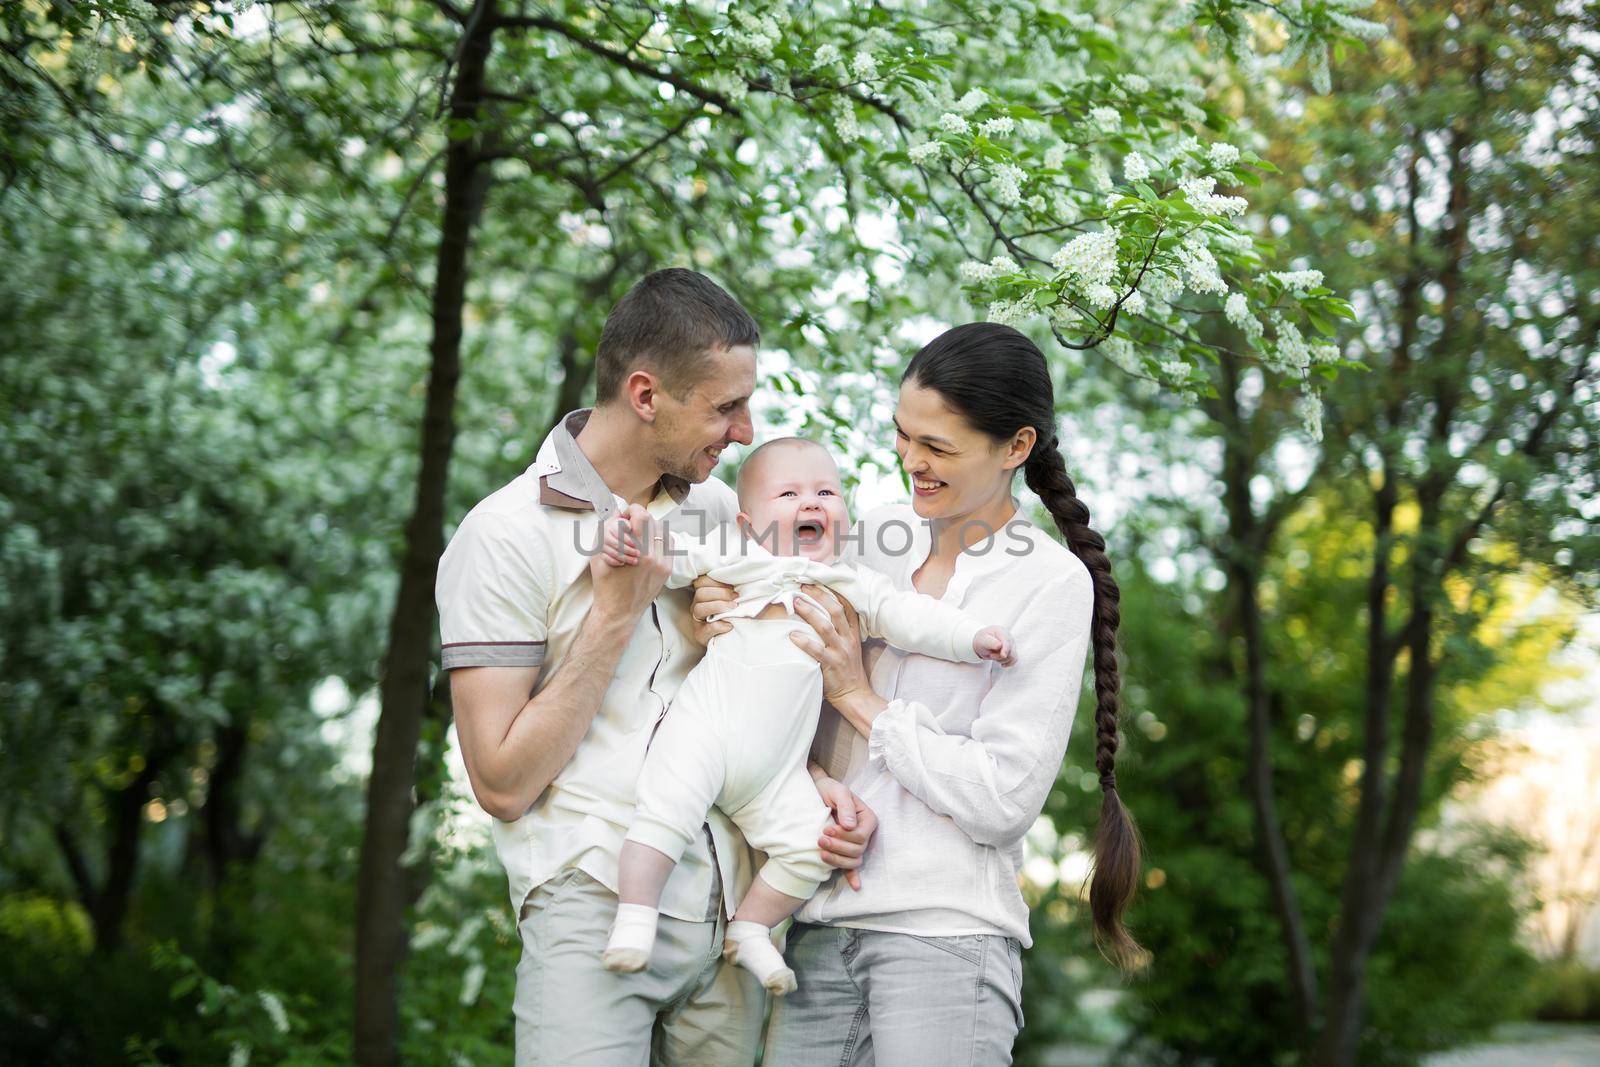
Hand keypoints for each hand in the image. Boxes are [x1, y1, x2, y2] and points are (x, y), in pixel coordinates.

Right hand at [589, 504, 670, 622]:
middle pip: (654, 521)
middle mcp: (654, 557)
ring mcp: (664, 564)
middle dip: (640, 518)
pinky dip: (658, 538)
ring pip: (663, 531)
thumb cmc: (605, 585)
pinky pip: (668, 544)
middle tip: (630, 524)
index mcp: (637, 552)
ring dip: (651, 527)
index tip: (626, 514)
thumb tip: (618, 512)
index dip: (633, 510)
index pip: (642, 516)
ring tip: (638, 534)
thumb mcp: (598, 555)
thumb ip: (607, 530)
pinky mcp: (667, 569)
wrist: (619, 611)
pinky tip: (647, 543)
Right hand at [689, 576, 735, 646]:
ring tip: (733, 609)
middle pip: (700, 593)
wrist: (739, 637)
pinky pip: (706, 628)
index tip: (732, 586)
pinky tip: (730, 626)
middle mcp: (698, 605)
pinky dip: (719, 626)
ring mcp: (698, 620)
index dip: (716, 581)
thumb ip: (739, 590)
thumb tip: (755, 584)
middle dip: (720, 593)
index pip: (702, 581)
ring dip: (718, 606)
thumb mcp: (739, 600)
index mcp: (705, 594)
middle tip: (736, 597)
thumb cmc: (739, 615)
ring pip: (699, 609)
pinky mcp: (700, 634)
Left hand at [788, 585, 868, 705]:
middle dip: (819, 596)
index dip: (833, 592)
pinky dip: (804, 641)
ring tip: (796, 603)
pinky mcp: (832, 664)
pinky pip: (817, 650)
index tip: (819, 581)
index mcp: (852, 633)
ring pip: (826, 627)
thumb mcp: (849, 647)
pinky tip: (792, 635)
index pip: (846, 607)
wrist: (855, 694)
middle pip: (836, 611)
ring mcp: (840, 651)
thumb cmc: (847, 670)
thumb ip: (840, 631)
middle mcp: (847, 639)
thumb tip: (820, 615)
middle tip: (803, 586)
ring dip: (810, 613)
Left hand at [812, 775, 876, 890]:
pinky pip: (852, 867)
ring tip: (820, 852)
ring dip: (837, 859)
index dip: (844, 836)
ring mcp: (855, 844)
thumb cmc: (829, 790)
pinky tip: (855, 886)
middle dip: (838, 847)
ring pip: (853, 861)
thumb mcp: (838, 791)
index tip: (827, 830)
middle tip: (820, 839)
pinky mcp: (844, 851)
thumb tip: (850, 826)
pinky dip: (853, 876)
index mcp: (867, 819)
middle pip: (857, 850)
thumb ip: (845, 806)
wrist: (816, 793)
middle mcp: (864, 834)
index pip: (861, 836)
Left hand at [973, 625, 1016, 666]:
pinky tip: (1002, 664)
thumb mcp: (983, 641)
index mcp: (1000, 631)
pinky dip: (1008, 663)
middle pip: (1010, 650)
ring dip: (1002, 660)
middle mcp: (1008, 636)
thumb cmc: (982, 640)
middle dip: (999, 656)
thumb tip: (1000, 645)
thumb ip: (991, 643)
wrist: (983, 643)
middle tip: (991, 655)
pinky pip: (1014, 659)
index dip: (1005, 648)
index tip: (1003, 655)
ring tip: (993, 656)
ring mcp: (1012, 643)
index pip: (1006, 640)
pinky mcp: (1013, 650)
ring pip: (1012, 656)